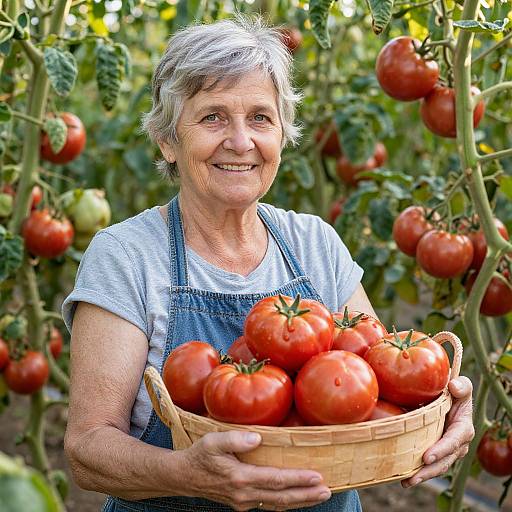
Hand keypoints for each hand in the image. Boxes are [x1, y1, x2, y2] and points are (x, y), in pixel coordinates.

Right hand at [179, 430, 331, 510]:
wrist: (183, 476)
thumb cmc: (199, 455)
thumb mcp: (213, 441)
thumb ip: (236, 439)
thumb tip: (258, 438)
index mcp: (240, 478)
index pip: (276, 480)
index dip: (298, 480)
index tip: (317, 477)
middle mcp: (245, 495)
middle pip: (282, 498)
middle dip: (307, 495)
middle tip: (327, 491)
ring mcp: (244, 502)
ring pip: (278, 504)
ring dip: (300, 500)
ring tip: (319, 495)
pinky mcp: (242, 503)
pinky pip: (269, 504)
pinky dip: (286, 501)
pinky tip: (295, 496)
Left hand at [401, 376, 474, 487]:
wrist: (448, 399)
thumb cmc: (454, 392)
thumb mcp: (461, 387)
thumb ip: (462, 386)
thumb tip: (453, 386)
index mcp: (463, 428)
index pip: (453, 441)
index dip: (441, 450)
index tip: (427, 457)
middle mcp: (457, 444)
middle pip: (444, 461)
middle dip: (429, 470)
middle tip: (413, 477)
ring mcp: (447, 451)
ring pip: (436, 467)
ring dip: (422, 476)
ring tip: (406, 482)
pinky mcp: (437, 453)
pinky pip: (429, 465)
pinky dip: (417, 472)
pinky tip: (403, 478)